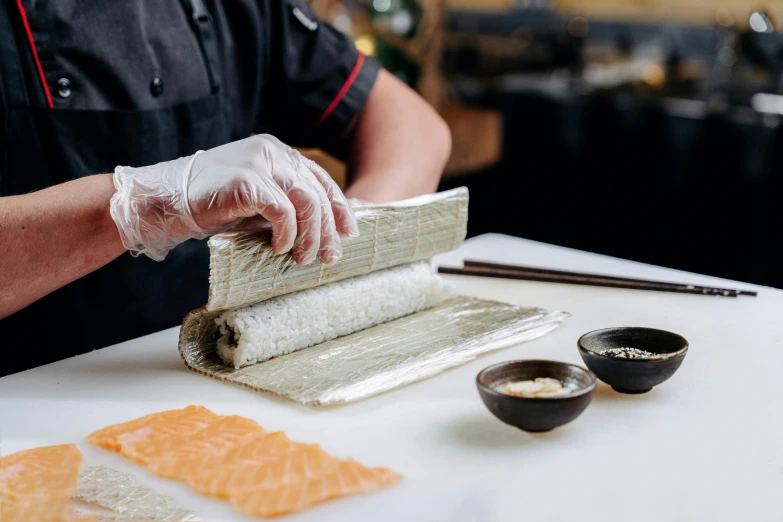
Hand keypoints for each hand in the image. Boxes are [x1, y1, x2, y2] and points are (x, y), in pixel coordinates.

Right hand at [110, 135, 357, 263]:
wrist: (164, 202)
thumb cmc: (210, 205)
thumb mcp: (256, 202)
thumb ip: (284, 204)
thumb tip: (321, 229)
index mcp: (275, 151)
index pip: (319, 177)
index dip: (338, 206)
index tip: (348, 231)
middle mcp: (270, 151)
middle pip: (316, 191)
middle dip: (328, 229)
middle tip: (330, 257)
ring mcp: (258, 163)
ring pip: (305, 200)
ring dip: (311, 235)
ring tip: (304, 258)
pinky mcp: (246, 181)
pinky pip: (282, 211)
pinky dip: (286, 233)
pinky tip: (280, 248)